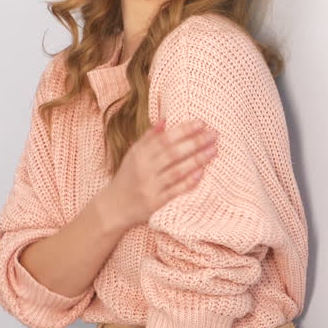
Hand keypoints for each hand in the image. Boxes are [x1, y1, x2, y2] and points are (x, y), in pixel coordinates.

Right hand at [98, 117, 218, 229]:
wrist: (114, 206)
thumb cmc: (128, 177)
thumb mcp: (133, 155)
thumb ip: (149, 138)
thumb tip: (165, 120)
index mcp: (139, 154)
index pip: (164, 139)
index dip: (183, 130)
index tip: (201, 123)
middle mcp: (144, 169)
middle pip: (173, 153)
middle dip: (195, 142)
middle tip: (214, 135)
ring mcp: (150, 186)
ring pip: (176, 171)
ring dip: (197, 160)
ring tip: (214, 151)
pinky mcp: (155, 203)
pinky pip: (175, 191)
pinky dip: (188, 182)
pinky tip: (202, 173)